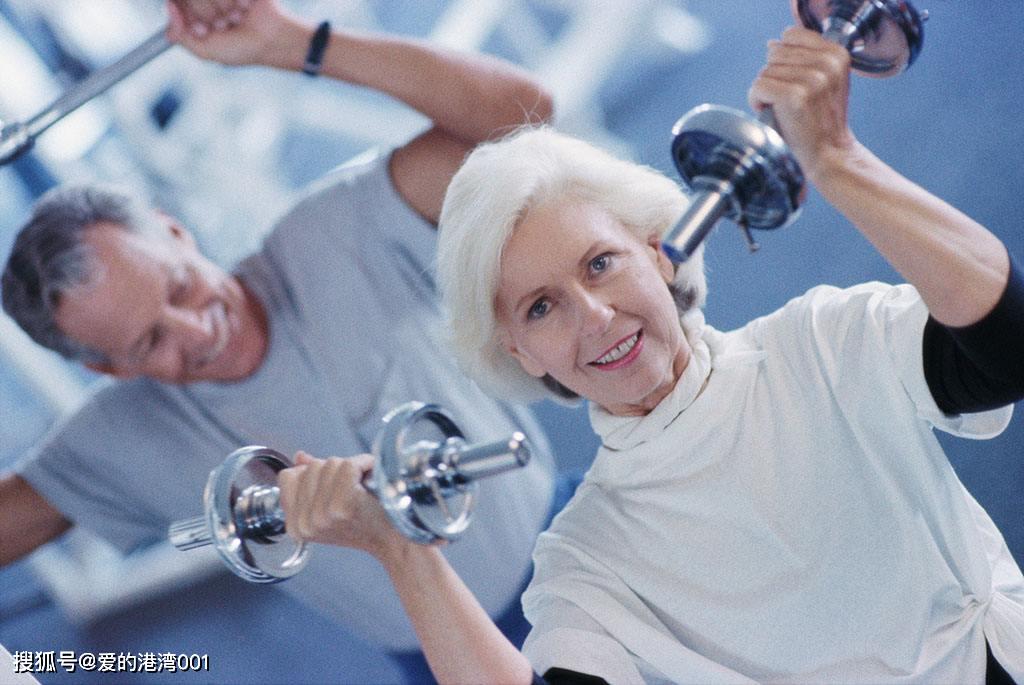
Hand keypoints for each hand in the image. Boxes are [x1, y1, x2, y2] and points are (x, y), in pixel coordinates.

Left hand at [166, 0, 301, 67]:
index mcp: (196, 16)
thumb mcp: (206, 50)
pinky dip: (236, 1)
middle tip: (224, 26)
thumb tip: (168, 5)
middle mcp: (207, 1)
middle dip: (208, 14)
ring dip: (224, 6)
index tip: (202, 28)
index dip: (187, 15)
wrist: (274, 40)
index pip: (176, 4)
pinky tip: (245, 8)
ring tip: (236, 18)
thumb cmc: (243, 49)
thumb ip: (180, 36)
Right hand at [277, 452, 409, 559]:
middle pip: (310, 468)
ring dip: (351, 468)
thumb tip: (300, 457)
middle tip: (354, 490)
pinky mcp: (343, 504)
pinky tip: (372, 479)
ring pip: (329, 464)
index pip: (288, 477)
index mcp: (296, 527)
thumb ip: (313, 480)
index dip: (313, 474)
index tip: (333, 488)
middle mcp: (305, 524)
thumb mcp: (332, 504)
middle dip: (334, 471)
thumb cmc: (369, 520)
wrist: (398, 539)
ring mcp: (323, 515)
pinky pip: (347, 465)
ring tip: (363, 488)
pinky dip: (364, 464)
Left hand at [747, 27, 856, 180]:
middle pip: (775, 54)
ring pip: (765, 71)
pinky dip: (757, 102)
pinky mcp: (794, 96)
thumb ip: (802, 58)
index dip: (784, 60)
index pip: (791, 36)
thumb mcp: (822, 81)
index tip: (797, 83)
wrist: (828, 154)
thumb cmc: (818, 119)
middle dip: (774, 78)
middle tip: (791, 102)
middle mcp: (827, 63)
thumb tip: (772, 44)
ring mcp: (812, 80)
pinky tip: (774, 115)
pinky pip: (758, 87)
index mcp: (837, 54)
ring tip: (785, 111)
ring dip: (766, 93)